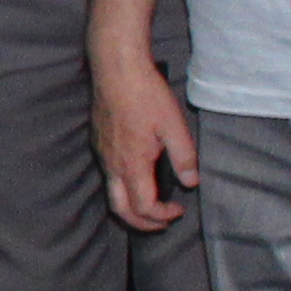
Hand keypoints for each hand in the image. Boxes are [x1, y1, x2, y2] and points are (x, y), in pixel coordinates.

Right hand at [92, 48, 197, 232]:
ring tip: (151, 204)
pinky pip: (108, 175)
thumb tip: (191, 182)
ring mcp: (102, 153)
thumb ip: (184, 157)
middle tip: (161, 223)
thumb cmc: (145, 94)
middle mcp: (112, 164)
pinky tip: (139, 175)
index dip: (162, 216)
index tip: (179, 210)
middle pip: (120, 209)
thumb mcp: (174, 125)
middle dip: (141, 223)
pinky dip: (123, 187)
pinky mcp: (99, 141)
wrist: (116, 68)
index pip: (144, 207)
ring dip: (131, 206)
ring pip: (111, 193)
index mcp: (132, 164)